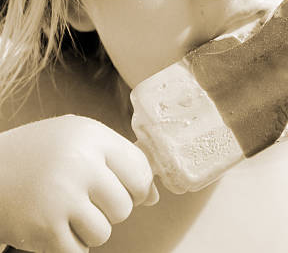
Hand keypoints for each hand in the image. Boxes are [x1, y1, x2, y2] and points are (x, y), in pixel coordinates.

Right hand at [0, 115, 157, 251]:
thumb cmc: (43, 152)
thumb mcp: (80, 138)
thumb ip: (119, 160)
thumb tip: (154, 197)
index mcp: (91, 135)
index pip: (140, 170)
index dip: (138, 187)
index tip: (126, 189)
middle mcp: (79, 163)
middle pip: (124, 206)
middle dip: (110, 209)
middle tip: (87, 198)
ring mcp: (61, 197)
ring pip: (104, 232)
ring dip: (90, 228)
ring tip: (68, 210)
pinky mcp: (44, 228)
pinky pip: (79, 251)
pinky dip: (70, 244)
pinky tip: (55, 224)